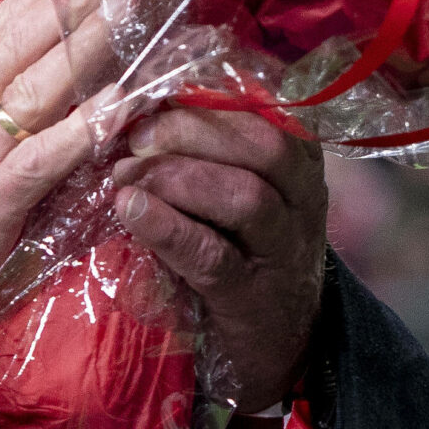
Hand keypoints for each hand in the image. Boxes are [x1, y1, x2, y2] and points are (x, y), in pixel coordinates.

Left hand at [110, 108, 327, 410]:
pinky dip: (167, 228)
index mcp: (300, 157)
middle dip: (190, 130)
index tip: (156, 86)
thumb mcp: (237, 184)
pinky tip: (130, 209)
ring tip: (124, 174)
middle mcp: (304, 197)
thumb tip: (140, 96)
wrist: (280, 341)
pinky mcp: (254, 298)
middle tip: (134, 135)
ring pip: (245, 197)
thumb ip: (208, 142)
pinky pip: (212, 256)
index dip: (209, 90)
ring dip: (176, 178)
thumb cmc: (242, 244)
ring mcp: (285, 250)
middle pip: (263, 144)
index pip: (268, 106)